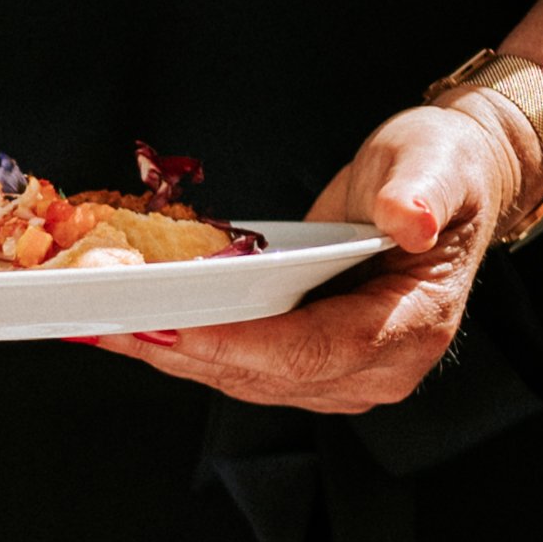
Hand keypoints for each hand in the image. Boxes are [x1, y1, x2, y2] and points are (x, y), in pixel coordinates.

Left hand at [84, 100, 531, 413]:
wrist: (439, 184)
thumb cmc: (442, 173)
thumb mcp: (438, 164)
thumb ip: (422, 194)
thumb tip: (408, 220)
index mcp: (411, 327)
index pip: (313, 350)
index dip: (238, 344)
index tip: (170, 327)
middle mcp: (371, 369)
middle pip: (261, 374)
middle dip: (180, 349)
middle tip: (107, 321)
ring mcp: (335, 376)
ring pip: (236, 377)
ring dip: (165, 351)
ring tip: (100, 322)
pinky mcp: (302, 365)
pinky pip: (231, 364)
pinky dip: (179, 344)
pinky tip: (128, 323)